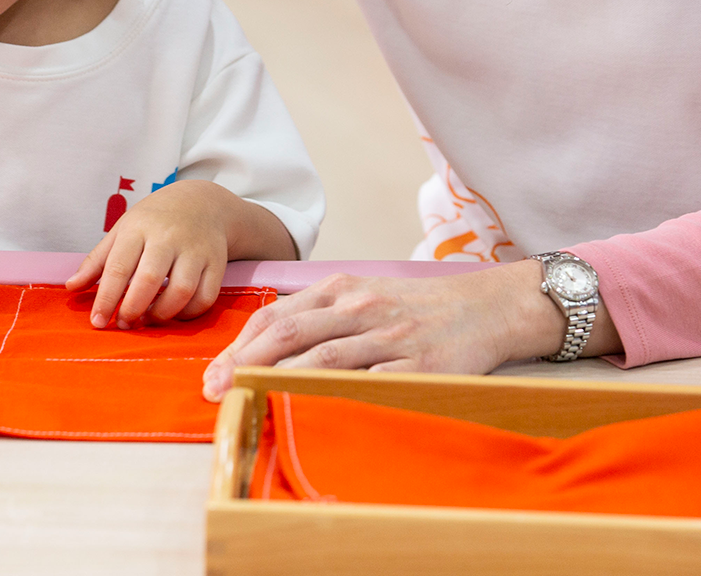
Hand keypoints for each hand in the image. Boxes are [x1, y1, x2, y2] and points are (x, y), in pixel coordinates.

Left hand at [66, 180, 251, 328]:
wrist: (203, 202)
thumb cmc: (155, 220)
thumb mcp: (123, 230)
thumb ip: (97, 260)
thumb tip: (71, 287)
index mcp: (139, 228)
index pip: (119, 266)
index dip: (106, 298)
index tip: (97, 321)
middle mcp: (168, 237)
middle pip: (150, 279)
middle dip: (133, 308)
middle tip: (123, 324)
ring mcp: (196, 249)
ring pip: (182, 291)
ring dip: (162, 314)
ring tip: (148, 319)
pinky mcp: (217, 262)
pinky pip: (206, 296)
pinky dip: (189, 313)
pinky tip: (174, 313)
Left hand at [200, 260, 617, 401]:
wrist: (486, 308)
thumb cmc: (417, 308)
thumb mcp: (366, 296)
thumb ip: (322, 315)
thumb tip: (266, 345)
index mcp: (343, 290)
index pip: (278, 316)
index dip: (240, 344)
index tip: (214, 372)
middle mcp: (360, 310)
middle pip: (289, 335)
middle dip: (245, 363)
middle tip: (216, 391)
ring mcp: (388, 339)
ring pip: (323, 358)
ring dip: (279, 380)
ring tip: (248, 401)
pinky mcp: (416, 368)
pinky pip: (371, 383)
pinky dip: (336, 396)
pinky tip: (310, 410)